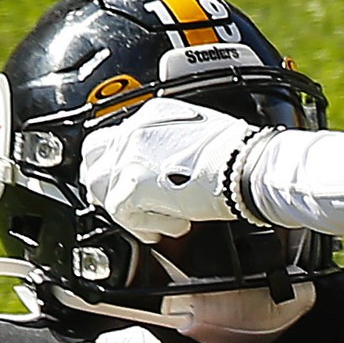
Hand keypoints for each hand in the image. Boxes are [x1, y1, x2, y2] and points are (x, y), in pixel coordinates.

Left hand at [79, 97, 259, 237]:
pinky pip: (121, 213)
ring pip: (100, 187)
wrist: (248, 166)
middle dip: (107, 184)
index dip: (122, 164)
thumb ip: (175, 149)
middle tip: (128, 205)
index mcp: (152, 115)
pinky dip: (144, 225)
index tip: (133, 182)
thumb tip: (170, 171)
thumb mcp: (201, 138)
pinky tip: (168, 227)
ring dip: (125, 208)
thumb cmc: (239, 156)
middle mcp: (134, 131)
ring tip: (151, 222)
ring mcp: (129, 157)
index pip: (119, 138)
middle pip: (96, 158)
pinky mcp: (132, 185)